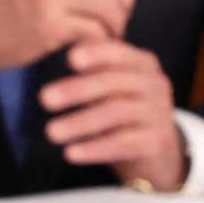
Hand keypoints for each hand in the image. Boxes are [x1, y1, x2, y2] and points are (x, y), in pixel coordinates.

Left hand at [41, 38, 185, 187]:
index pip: (117, 52)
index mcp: (142, 62)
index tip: (70, 60)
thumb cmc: (121, 107)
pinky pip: (124, 144)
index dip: (95, 55)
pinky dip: (95, 148)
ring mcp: (160, 113)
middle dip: (75, 90)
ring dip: (79, 122)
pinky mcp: (158, 142)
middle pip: (112, 83)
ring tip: (51, 133)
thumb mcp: (108, 84)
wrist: (156, 150)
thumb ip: (90, 67)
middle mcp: (155, 84)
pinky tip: (71, 153)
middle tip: (44, 99)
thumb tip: (57, 49)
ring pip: (116, 113)